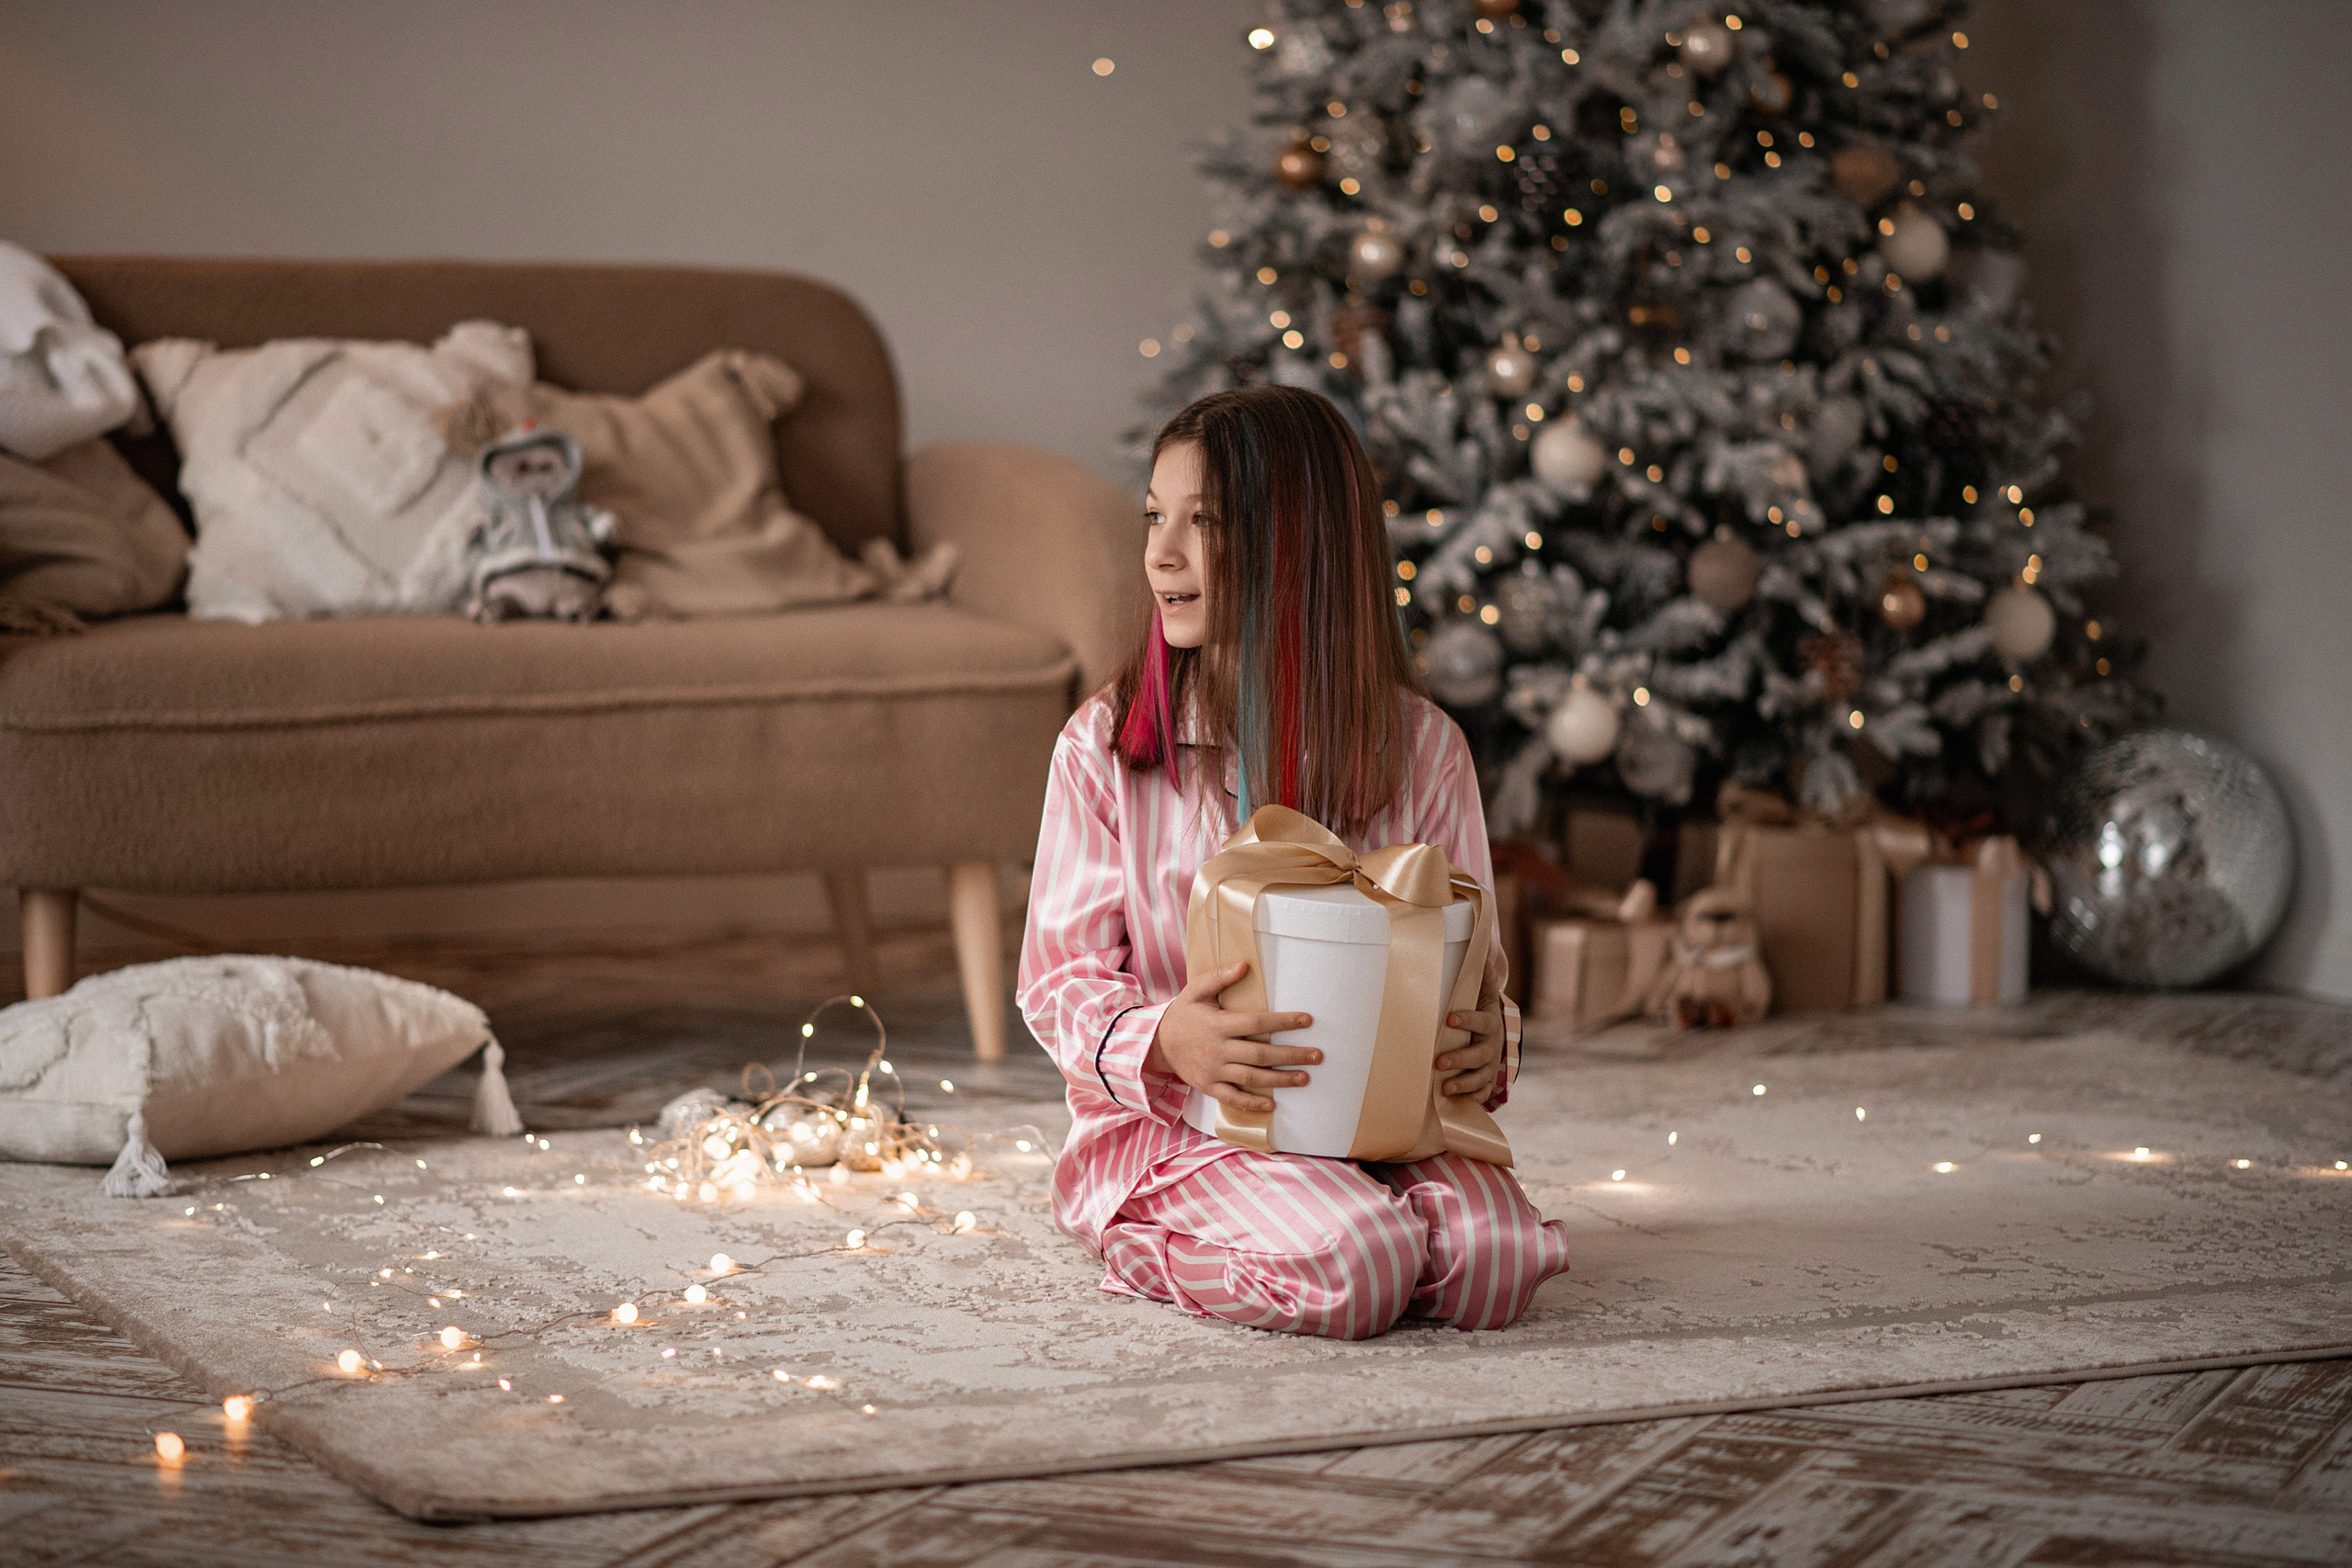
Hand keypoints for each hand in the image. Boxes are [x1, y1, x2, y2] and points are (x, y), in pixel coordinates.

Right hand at [1145, 960, 1317, 1113]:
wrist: (1157, 1043)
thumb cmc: (1183, 1014)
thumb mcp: (1196, 990)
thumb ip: (1219, 977)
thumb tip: (1245, 966)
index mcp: (1218, 1024)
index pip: (1257, 1023)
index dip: (1284, 1022)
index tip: (1307, 1020)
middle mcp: (1218, 1049)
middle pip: (1260, 1054)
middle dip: (1291, 1055)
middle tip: (1317, 1055)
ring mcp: (1214, 1071)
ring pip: (1252, 1078)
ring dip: (1280, 1079)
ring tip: (1305, 1078)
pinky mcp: (1209, 1086)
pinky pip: (1232, 1098)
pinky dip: (1252, 1103)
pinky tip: (1272, 1104)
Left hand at [1437, 942, 1508, 1100]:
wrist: (1494, 1034)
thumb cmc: (1481, 1010)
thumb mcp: (1483, 991)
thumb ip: (1481, 973)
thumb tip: (1482, 945)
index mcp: (1489, 1022)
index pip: (1481, 1021)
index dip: (1467, 1020)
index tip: (1449, 1019)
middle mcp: (1492, 1046)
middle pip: (1479, 1054)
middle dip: (1460, 1059)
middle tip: (1439, 1061)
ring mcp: (1490, 1067)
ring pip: (1480, 1077)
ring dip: (1463, 1083)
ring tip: (1444, 1087)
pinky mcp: (1485, 1082)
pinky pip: (1481, 1093)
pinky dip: (1471, 1098)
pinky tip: (1455, 1102)